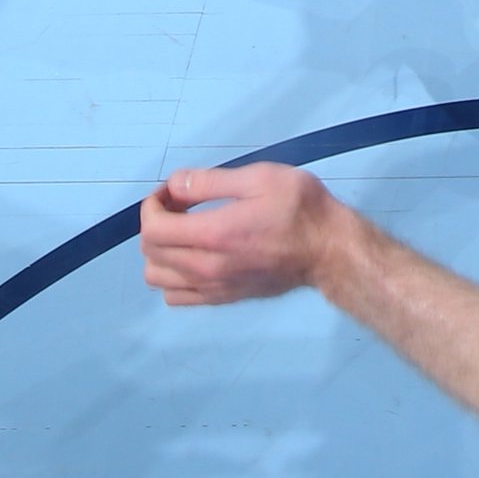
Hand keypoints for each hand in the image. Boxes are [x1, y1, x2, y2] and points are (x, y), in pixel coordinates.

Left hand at [139, 164, 346, 306]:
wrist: (329, 251)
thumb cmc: (300, 208)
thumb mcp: (260, 178)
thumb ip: (210, 181)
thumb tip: (173, 184)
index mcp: (213, 235)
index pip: (152, 228)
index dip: (152, 205)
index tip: (171, 191)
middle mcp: (206, 268)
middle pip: (150, 252)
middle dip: (156, 222)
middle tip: (181, 205)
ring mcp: (213, 288)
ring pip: (157, 278)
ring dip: (160, 251)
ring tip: (185, 232)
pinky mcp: (223, 299)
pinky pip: (176, 296)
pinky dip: (173, 276)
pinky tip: (194, 255)